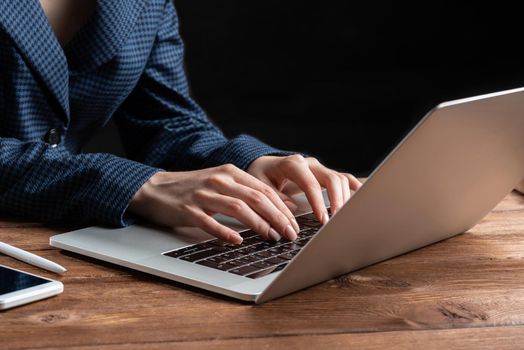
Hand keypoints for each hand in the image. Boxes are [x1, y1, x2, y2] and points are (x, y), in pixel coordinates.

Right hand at [128, 165, 300, 243]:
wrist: (155, 188)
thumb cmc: (193, 188)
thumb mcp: (221, 183)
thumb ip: (246, 192)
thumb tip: (279, 208)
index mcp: (230, 172)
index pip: (264, 189)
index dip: (282, 208)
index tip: (294, 224)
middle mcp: (219, 180)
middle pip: (256, 198)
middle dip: (277, 217)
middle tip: (290, 234)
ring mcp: (203, 194)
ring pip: (238, 208)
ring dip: (259, 225)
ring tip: (272, 238)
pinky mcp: (188, 209)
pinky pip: (209, 221)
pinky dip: (225, 232)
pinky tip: (237, 241)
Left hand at [247, 155, 361, 223]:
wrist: (264, 165)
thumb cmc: (261, 176)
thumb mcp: (260, 187)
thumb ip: (274, 198)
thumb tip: (292, 210)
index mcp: (292, 165)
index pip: (310, 183)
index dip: (318, 202)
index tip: (323, 220)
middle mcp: (309, 164)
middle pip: (332, 178)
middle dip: (337, 200)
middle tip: (337, 220)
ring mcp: (319, 168)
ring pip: (340, 179)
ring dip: (345, 198)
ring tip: (344, 217)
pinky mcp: (324, 174)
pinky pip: (344, 178)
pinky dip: (354, 187)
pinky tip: (361, 199)